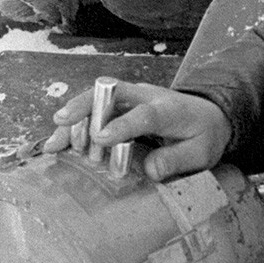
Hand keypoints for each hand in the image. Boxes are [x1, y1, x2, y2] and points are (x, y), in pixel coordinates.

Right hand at [44, 80, 230, 179]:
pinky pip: (92, 110)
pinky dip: (72, 126)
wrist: (208, 115)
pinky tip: (55, 143)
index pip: (144, 114)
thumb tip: (151, 169)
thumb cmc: (203, 134)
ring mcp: (130, 98)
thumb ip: (178, 159)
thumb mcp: (201, 152)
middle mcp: (145, 97)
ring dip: (74, 120)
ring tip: (56, 144)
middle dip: (85, 108)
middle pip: (111, 93)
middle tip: (64, 125)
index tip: (101, 138)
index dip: (122, 125)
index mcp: (169, 110)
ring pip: (95, 100)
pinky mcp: (118, 106)